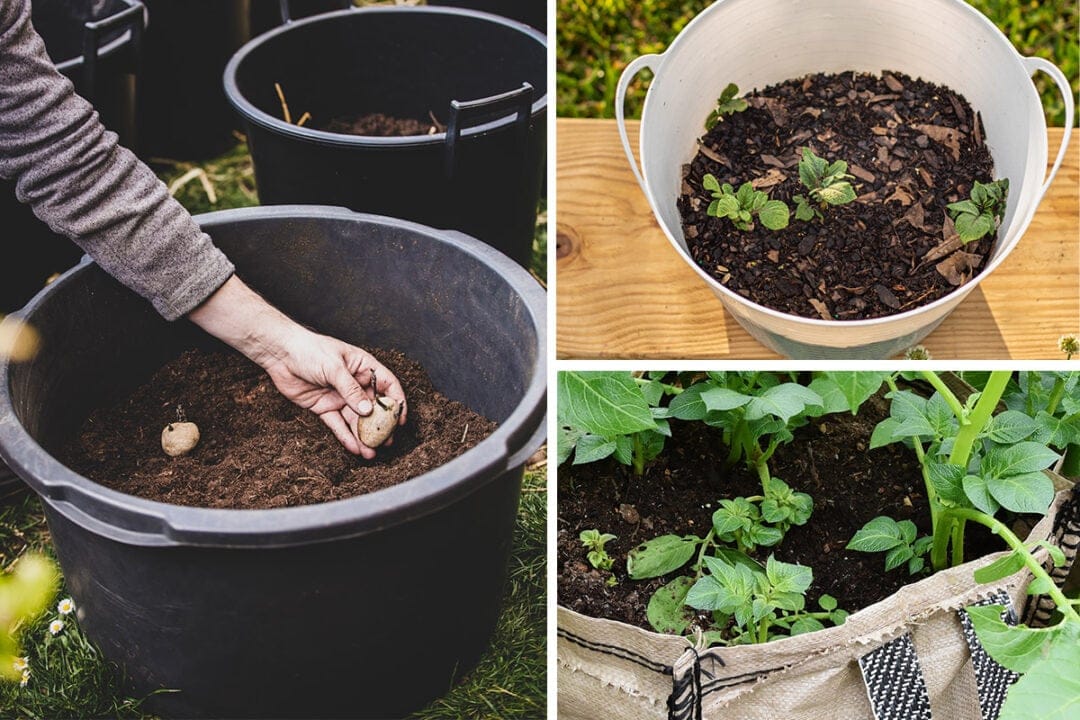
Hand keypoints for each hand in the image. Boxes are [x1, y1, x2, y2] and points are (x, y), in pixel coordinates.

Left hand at [260, 332, 406, 457]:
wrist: (280, 354)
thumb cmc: (309, 350)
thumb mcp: (334, 367)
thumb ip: (351, 390)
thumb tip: (368, 410)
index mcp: (362, 367)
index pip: (387, 384)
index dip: (396, 401)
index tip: (400, 419)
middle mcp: (354, 384)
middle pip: (373, 407)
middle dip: (380, 426)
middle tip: (386, 442)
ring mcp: (339, 397)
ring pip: (355, 420)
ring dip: (363, 436)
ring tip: (371, 452)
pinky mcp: (324, 408)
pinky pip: (337, 425)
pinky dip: (345, 437)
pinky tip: (354, 448)